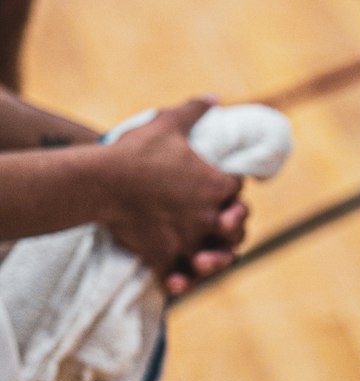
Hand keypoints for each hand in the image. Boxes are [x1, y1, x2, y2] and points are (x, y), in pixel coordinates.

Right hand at [95, 99, 246, 290]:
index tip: (222, 186)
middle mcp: (211, 217)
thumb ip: (195, 110)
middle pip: (237, 228)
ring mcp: (190, 240)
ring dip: (216, 259)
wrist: (101, 181)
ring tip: (206, 256)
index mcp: (217, 185)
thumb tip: (215, 99)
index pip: (237, 188)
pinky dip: (180, 281)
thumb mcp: (168, 123)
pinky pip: (179, 277)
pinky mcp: (167, 256)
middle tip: (223, 222)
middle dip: (233, 225)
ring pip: (216, 259)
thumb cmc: (136, 151)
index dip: (232, 187)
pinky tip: (178, 282)